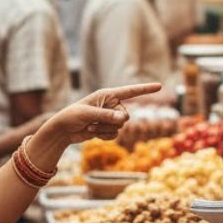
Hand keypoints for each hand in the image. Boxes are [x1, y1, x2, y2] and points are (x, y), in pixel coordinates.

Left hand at [39, 83, 162, 145]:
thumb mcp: (88, 114)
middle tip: (94, 121)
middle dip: (112, 121)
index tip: (159, 86)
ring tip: (90, 126)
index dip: (145, 89)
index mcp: (107, 94)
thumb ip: (106, 115)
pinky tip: (92, 133)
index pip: (130, 91)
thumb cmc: (72, 116)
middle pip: (125, 116)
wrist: (63, 130)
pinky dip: (103, 136)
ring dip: (104, 130)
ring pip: (120, 127)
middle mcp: (111, 105)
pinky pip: (115, 135)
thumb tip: (124, 119)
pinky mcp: (107, 128)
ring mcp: (110, 117)